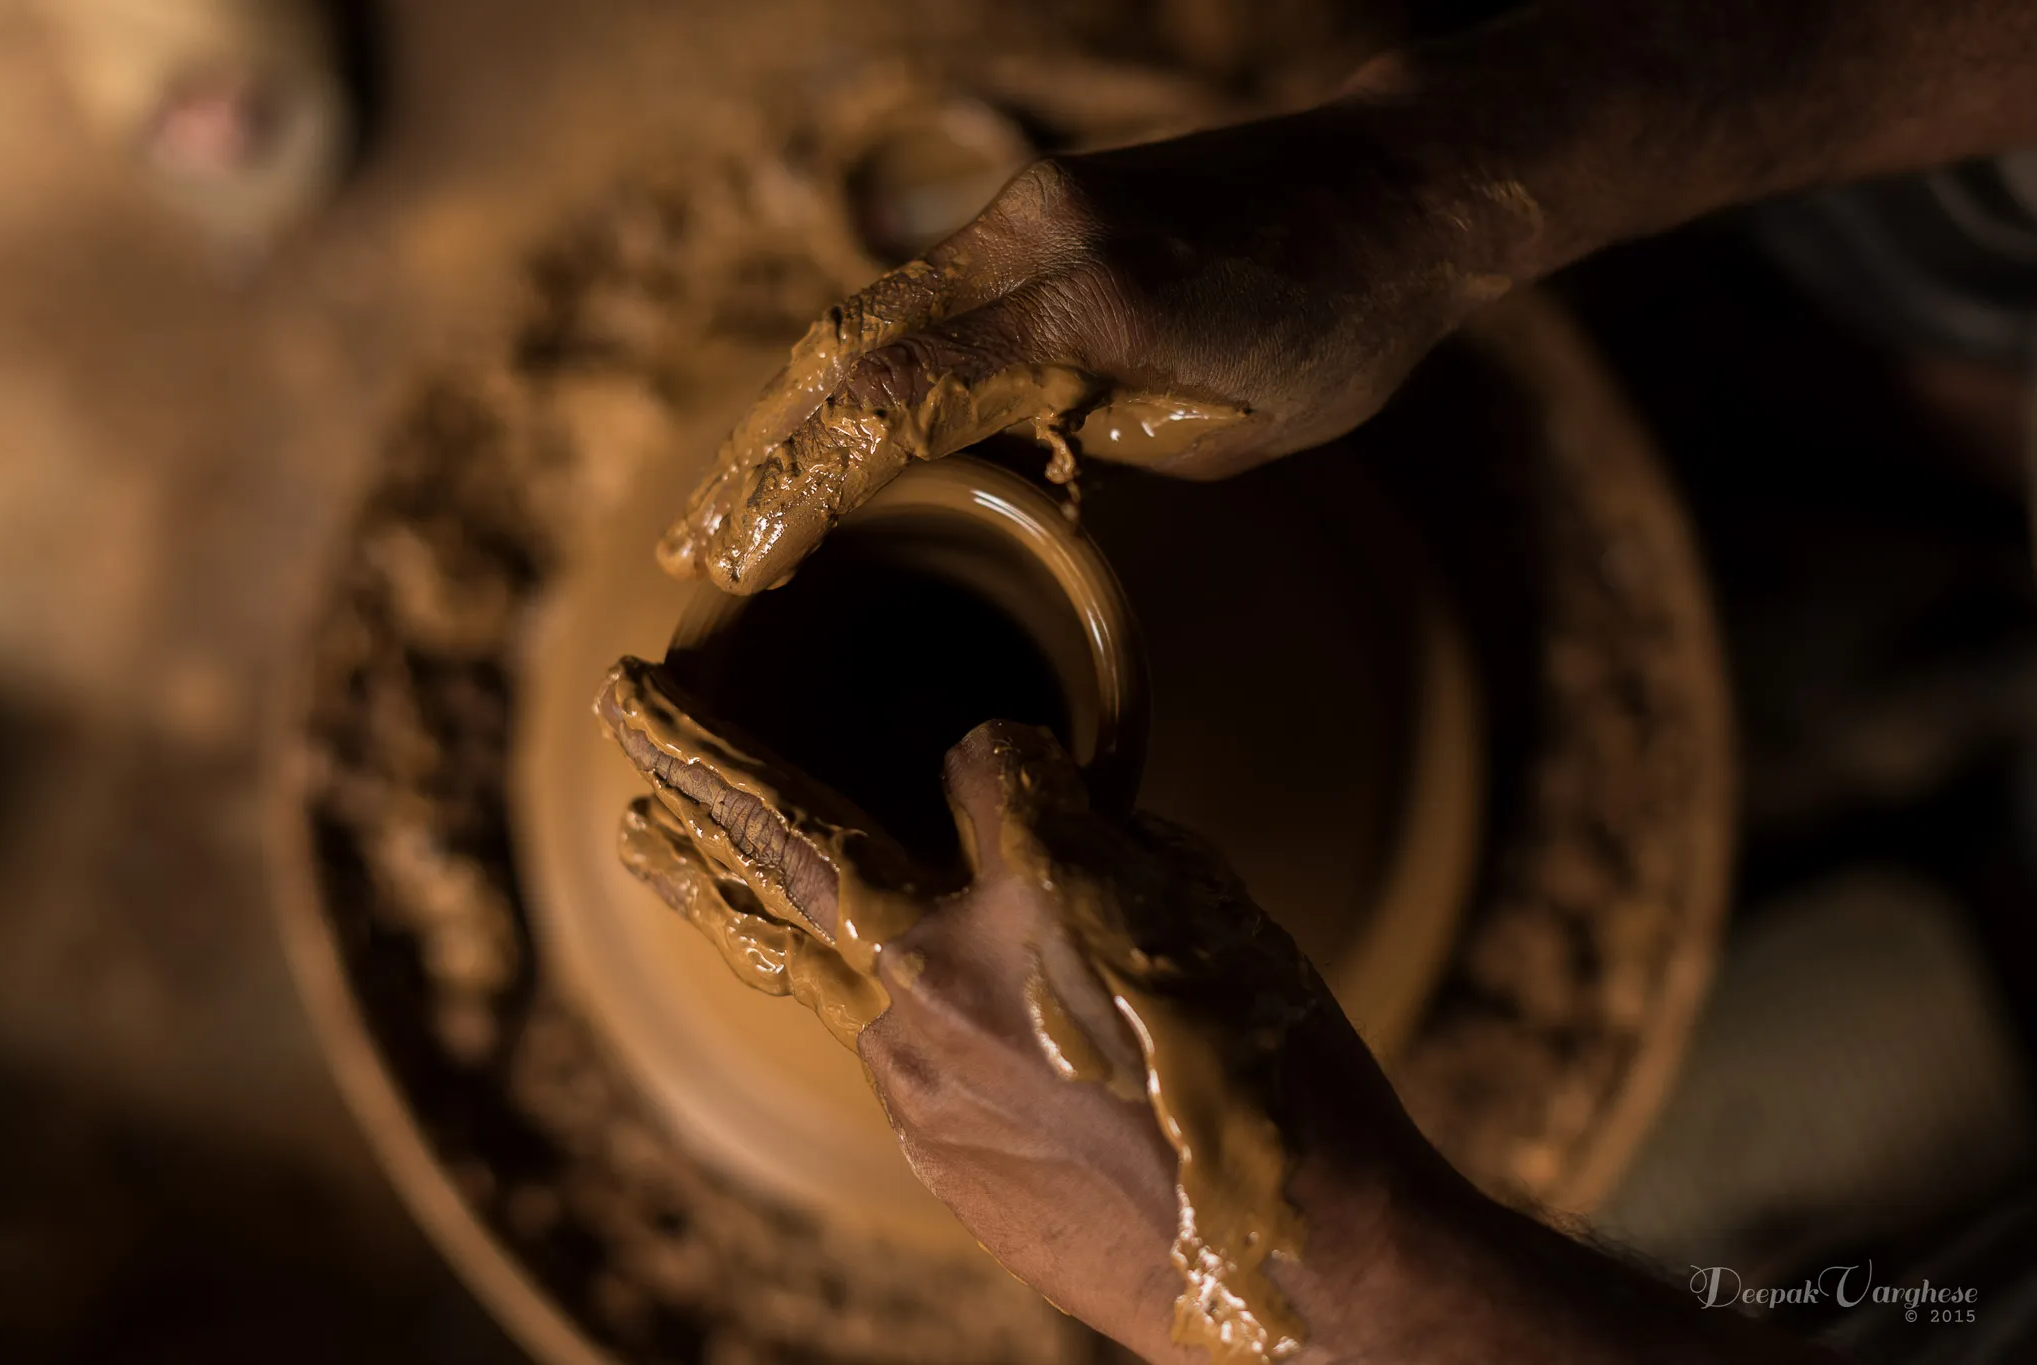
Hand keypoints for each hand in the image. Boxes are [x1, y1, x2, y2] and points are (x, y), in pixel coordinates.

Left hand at [595, 656, 1428, 1362]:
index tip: (645, 690)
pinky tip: (897, 982)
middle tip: (619, 742)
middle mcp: (910, 1019)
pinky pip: (901, 1058)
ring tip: (661, 844)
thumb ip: (1060, 821)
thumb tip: (1004, 784)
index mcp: (952, 933)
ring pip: (817, 977)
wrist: (1295, 1265)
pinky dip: (881, 999)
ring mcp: (922, 1109)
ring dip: (736, 900)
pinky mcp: (954, 1178)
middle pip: (764, 895)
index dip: (730, 741)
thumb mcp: (1175, 885)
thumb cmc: (1256, 1054)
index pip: (809, 806)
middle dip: (679, 809)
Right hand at [657, 91, 1539, 594]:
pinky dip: (851, 372)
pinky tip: (813, 434)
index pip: (899, 396)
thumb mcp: (1236, 431)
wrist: (1398, 184)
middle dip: (762, 457)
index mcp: (1093, 303)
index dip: (805, 484)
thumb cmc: (1345, 326)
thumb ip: (1096, 439)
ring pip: (868, 314)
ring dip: (791, 414)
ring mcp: (1029, 208)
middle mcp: (1038, 235)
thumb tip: (998, 454)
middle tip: (690, 546)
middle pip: (852, 349)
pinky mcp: (1036, 206)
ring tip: (726, 503)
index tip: (740, 561)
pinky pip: (916, 294)